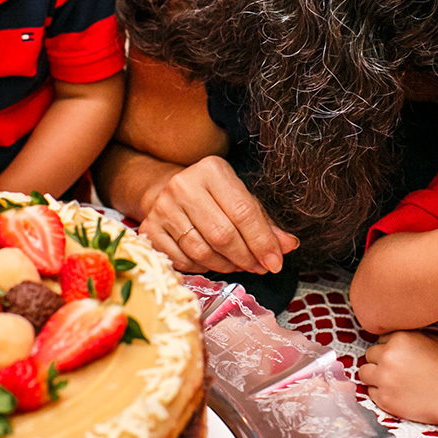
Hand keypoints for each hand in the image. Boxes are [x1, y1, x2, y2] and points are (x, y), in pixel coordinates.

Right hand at [139, 156, 298, 273]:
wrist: (166, 190)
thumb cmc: (213, 196)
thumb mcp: (240, 199)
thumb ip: (265, 223)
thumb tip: (288, 246)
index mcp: (212, 170)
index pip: (243, 212)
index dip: (262, 242)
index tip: (276, 262)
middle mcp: (183, 185)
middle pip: (222, 235)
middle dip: (246, 257)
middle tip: (259, 267)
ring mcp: (162, 207)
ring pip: (202, 251)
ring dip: (227, 265)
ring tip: (239, 265)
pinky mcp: (149, 229)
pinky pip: (183, 260)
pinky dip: (203, 268)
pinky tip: (214, 263)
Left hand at [358, 331, 437, 426]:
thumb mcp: (430, 340)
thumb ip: (407, 337)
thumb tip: (391, 338)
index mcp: (399, 339)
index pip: (381, 339)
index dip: (390, 347)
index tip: (399, 356)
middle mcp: (388, 357)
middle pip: (370, 354)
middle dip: (380, 360)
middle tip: (396, 369)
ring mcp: (385, 379)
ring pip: (364, 372)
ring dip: (374, 375)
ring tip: (391, 380)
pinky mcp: (385, 400)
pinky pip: (370, 392)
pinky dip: (380, 392)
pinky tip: (397, 392)